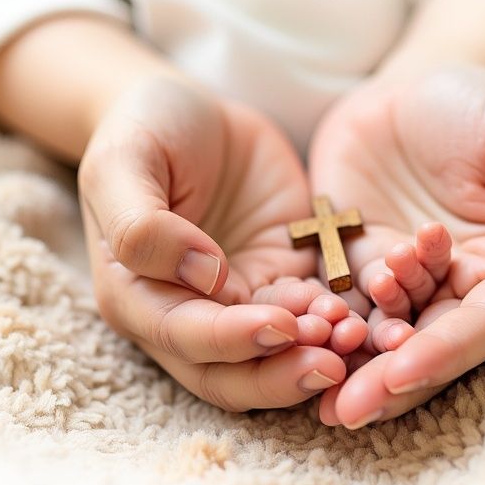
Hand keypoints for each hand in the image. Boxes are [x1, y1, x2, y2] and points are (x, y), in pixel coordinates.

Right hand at [79, 78, 347, 411]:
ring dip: (314, 356)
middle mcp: (184, 314)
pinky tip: (361, 311)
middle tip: (330, 360)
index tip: (279, 325)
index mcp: (134, 296)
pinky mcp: (282, 280)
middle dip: (280, 375)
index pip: (181, 338)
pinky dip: (334, 322)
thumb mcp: (124, 162)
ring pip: (275, 358)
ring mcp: (237, 302)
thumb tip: (203, 275)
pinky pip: (311, 316)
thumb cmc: (146, 129)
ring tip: (354, 335)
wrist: (192, 109)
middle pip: (230, 375)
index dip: (230, 341)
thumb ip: (141, 225)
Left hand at [308, 66, 484, 427]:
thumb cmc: (484, 105)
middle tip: (344, 411)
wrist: (415, 82)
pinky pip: (333, 303)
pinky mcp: (350, 265)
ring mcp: (398, 280)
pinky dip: (316, 326)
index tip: (402, 373)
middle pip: (425, 347)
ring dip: (347, 365)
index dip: (444, 353)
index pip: (481, 325)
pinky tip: (288, 344)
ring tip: (312, 389)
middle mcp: (453, 287)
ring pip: (375, 335)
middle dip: (387, 381)